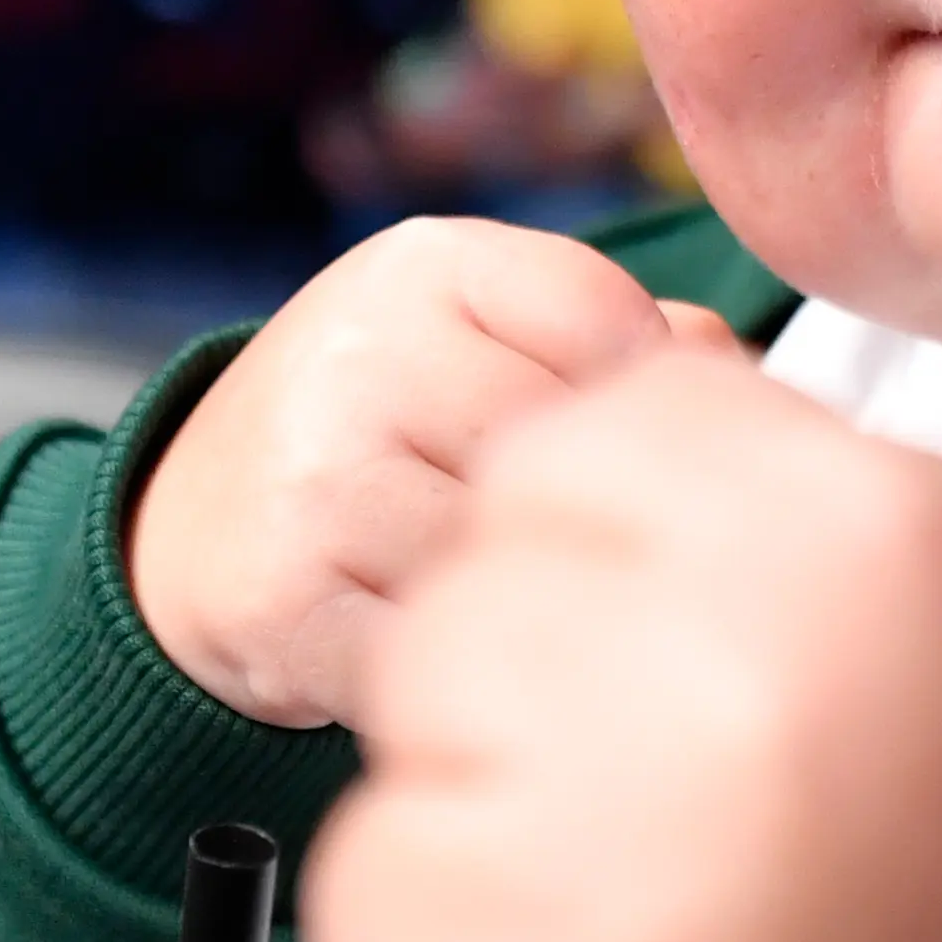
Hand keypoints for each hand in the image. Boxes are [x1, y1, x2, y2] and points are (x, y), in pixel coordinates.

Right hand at [124, 217, 733, 728]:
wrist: (193, 532)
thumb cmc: (380, 432)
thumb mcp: (482, 339)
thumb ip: (620, 341)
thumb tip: (749, 384)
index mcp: (428, 267)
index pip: (613, 326)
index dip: (641, 412)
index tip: (621, 456)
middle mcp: (362, 352)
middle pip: (569, 456)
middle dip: (589, 516)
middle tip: (574, 549)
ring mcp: (316, 477)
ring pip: (514, 560)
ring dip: (535, 601)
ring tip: (512, 598)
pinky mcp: (285, 601)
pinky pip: (442, 653)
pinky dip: (468, 674)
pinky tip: (459, 653)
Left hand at [302, 347, 941, 941]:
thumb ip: (758, 495)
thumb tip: (554, 447)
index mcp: (830, 550)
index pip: (550, 466)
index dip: (599, 582)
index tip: (675, 681)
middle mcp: (689, 707)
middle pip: (443, 650)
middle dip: (526, 748)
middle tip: (683, 860)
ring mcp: (559, 935)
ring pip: (382, 863)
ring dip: (490, 937)